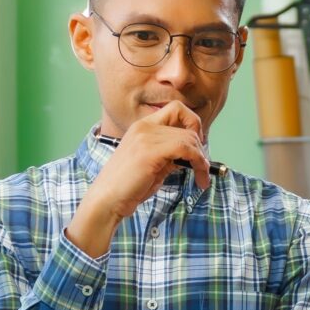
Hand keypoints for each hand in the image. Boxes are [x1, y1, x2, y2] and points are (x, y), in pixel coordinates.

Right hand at [67, 102, 211, 255]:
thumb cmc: (128, 187)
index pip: (176, 109)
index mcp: (143, 126)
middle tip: (202, 166)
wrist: (107, 200)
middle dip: (201, 145)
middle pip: (188, 123)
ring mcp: (146, 137)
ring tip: (202, 177)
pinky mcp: (150, 152)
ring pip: (190, 137)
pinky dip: (199, 163)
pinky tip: (199, 179)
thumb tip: (192, 154)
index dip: (192, 123)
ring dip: (202, 159)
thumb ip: (169, 154)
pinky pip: (186, 149)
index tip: (196, 145)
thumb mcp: (153, 164)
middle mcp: (144, 127)